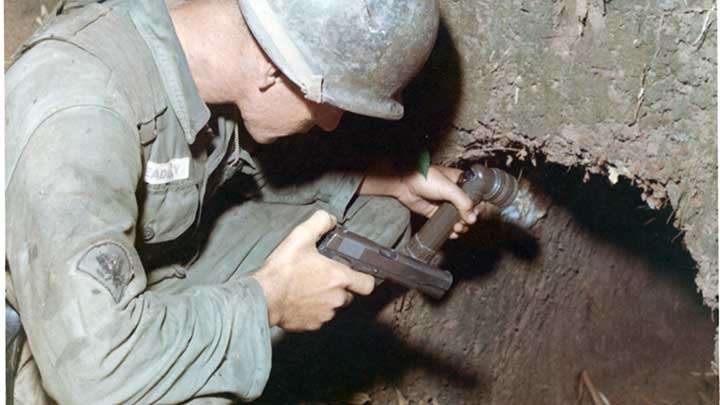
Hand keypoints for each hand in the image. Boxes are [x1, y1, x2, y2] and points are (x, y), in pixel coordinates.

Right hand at [252, 210, 374, 330]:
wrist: (263, 298)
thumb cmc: (282, 270)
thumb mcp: (300, 237)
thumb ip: (319, 223)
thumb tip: (329, 219)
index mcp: (338, 278)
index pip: (368, 284)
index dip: (364, 278)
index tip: (356, 274)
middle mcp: (336, 298)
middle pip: (350, 295)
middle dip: (340, 287)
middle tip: (323, 277)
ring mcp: (325, 315)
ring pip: (334, 307)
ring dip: (327, 299)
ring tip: (309, 288)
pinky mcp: (313, 325)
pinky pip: (320, 318)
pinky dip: (314, 310)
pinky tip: (301, 300)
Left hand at [360, 165, 483, 238]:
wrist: (405, 184)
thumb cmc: (425, 178)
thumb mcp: (448, 188)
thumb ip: (462, 201)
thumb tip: (472, 218)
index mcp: (461, 182)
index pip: (476, 195)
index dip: (477, 206)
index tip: (476, 213)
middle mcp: (454, 193)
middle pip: (468, 209)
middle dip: (469, 218)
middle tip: (466, 222)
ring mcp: (445, 203)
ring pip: (458, 218)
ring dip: (461, 225)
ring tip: (458, 228)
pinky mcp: (435, 212)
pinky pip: (446, 223)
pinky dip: (451, 230)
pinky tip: (452, 233)